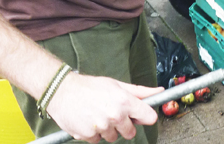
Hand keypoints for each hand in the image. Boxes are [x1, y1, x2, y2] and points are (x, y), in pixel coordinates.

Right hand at [46, 72, 162, 142]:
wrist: (63, 92)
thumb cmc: (91, 86)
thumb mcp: (117, 85)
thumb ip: (140, 91)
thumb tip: (160, 91)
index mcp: (125, 101)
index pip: (148, 117)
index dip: (145, 117)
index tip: (141, 116)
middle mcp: (115, 115)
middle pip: (131, 132)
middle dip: (125, 125)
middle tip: (114, 114)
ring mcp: (102, 127)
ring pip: (113, 137)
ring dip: (108, 129)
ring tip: (98, 115)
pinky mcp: (88, 136)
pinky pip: (98, 140)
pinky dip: (94, 133)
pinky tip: (89, 120)